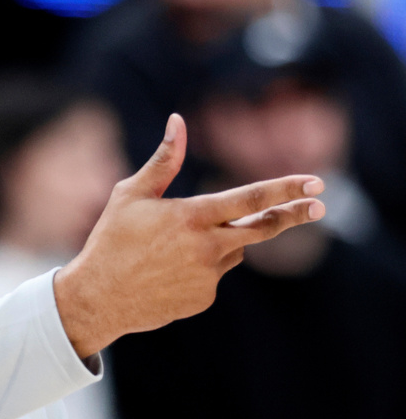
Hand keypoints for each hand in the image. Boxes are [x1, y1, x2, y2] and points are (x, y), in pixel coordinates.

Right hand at [54, 113, 324, 357]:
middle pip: (263, 229)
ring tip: (173, 248)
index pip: (252, 199)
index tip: (316, 183)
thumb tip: (178, 120)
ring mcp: (208, 276)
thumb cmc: (110, 240)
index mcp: (191, 216)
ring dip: (222, 242)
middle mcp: (207, 247)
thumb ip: (164, 160)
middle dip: (294, 215)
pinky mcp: (204, 298)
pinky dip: (201, 267)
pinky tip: (167, 270)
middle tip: (319, 206)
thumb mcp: (130, 194)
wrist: (98, 298)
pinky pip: (214, 275)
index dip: (287, 189)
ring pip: (234, 251)